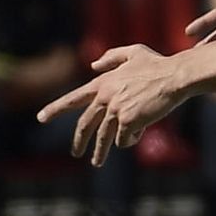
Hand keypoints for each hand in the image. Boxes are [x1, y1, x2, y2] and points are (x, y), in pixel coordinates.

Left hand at [37, 45, 188, 166]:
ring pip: (103, 137)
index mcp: (103, 82)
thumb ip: (111, 57)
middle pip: (85, 123)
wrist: (175, 76)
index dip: (55, 108)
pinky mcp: (127, 121)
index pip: (74, 98)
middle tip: (76, 152)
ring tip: (96, 163)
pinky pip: (124, 139)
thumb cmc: (158, 64)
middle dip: (79, 141)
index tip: (40, 117)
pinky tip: (140, 133)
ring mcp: (115, 109)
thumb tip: (92, 65)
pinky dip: (130, 140)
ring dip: (99, 152)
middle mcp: (105, 96)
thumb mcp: (133, 52)